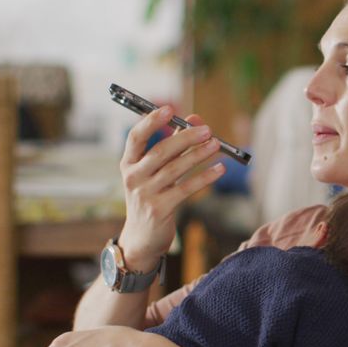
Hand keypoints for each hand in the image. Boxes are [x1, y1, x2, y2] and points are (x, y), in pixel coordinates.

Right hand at [117, 108, 225, 270]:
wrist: (141, 237)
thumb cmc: (151, 196)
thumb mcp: (154, 172)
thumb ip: (172, 144)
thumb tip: (194, 119)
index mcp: (128, 164)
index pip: (135, 137)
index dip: (151, 122)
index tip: (169, 109)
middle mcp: (133, 177)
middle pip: (160, 152)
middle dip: (185, 138)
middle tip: (207, 129)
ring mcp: (145, 194)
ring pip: (175, 169)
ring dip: (198, 155)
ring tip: (216, 145)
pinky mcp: (160, 209)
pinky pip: (186, 189)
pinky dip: (204, 178)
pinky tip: (219, 169)